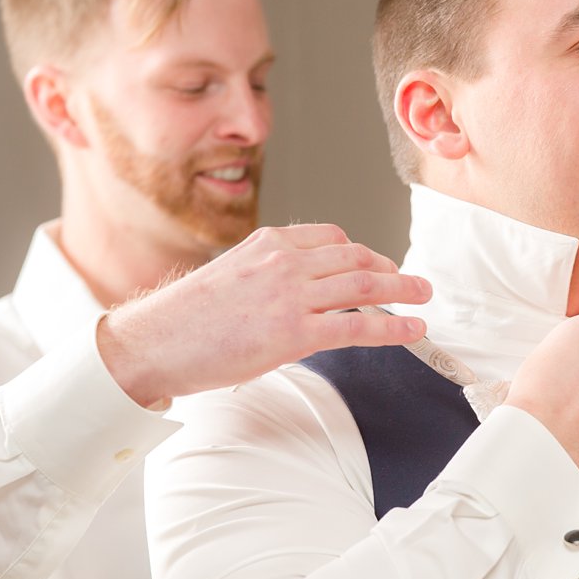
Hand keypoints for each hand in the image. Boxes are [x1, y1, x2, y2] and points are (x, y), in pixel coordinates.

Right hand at [98, 224, 430, 406]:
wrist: (154, 342)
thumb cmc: (183, 319)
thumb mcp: (229, 277)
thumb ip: (267, 277)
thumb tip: (295, 296)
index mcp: (267, 242)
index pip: (329, 237)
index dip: (360, 251)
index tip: (374, 262)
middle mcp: (284, 261)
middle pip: (354, 256)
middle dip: (389, 267)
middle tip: (411, 279)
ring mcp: (292, 295)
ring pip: (364, 284)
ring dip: (402, 289)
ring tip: (423, 296)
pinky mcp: (295, 332)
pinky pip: (358, 325)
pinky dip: (393, 326)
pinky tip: (413, 329)